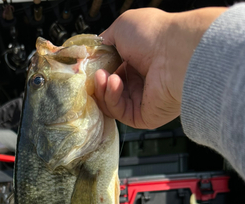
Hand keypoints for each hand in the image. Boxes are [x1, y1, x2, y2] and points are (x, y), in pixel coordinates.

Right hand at [94, 7, 226, 128]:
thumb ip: (106, 40)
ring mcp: (143, 101)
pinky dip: (113, 99)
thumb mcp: (122, 27)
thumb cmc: (154, 35)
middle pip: (109, 90)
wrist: (175, 53)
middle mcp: (142, 82)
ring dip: (103, 90)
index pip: (111, 71)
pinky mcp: (144, 117)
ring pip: (111, 103)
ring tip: (104, 77)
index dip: (97, 70)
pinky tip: (114, 84)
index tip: (85, 67)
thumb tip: (95, 51)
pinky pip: (120, 113)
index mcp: (138, 61)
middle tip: (94, 73)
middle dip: (98, 82)